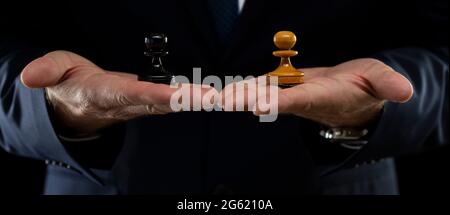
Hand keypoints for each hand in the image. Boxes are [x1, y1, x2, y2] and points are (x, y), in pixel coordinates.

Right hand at [21, 51, 213, 136]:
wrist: (77, 105)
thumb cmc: (69, 85)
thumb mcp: (53, 72)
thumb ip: (46, 71)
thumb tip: (29, 77)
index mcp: (106, 94)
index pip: (132, 95)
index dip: (155, 97)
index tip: (177, 97)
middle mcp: (128, 102)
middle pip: (161, 103)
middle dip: (186, 101)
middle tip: (213, 97)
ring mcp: (141, 104)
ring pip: (172, 104)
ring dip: (195, 101)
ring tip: (221, 96)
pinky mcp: (149, 101)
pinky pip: (174, 100)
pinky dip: (193, 98)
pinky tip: (213, 95)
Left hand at [221, 58, 412, 126]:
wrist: (350, 95)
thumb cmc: (364, 88)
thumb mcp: (380, 81)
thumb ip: (388, 84)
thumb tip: (405, 92)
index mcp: (319, 98)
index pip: (297, 100)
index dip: (279, 102)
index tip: (259, 105)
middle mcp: (297, 100)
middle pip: (268, 99)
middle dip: (245, 100)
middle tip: (221, 100)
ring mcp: (286, 94)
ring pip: (256, 93)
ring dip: (233, 95)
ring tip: (208, 96)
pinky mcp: (280, 87)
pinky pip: (255, 87)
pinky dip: (237, 89)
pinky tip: (215, 92)